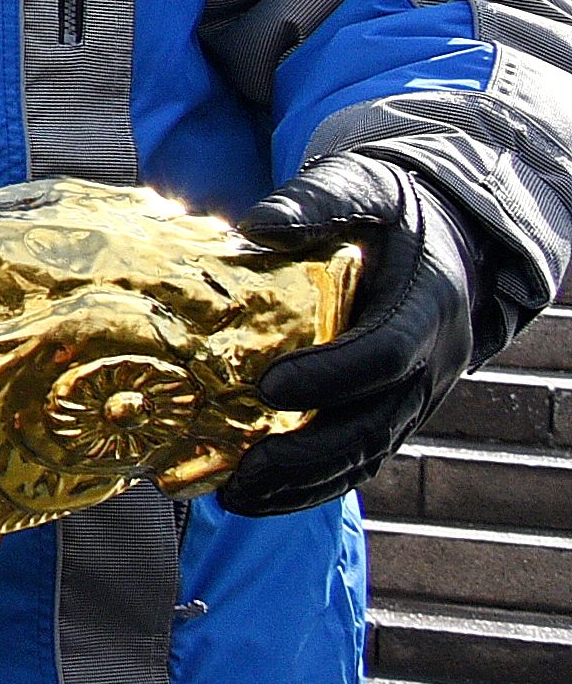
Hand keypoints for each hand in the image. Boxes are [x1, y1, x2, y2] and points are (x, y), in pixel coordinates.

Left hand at [218, 150, 482, 514]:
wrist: (448, 234)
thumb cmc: (394, 209)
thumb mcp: (362, 186)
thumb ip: (314, 202)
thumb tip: (256, 225)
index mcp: (426, 306)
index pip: (383, 355)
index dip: (329, 376)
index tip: (268, 386)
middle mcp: (430, 362)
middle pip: (373, 424)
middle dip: (308, 454)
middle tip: (242, 470)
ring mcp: (415, 395)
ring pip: (366, 454)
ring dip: (304, 484)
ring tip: (236, 497)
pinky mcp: (394, 412)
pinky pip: (360, 460)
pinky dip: (313, 486)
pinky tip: (257, 497)